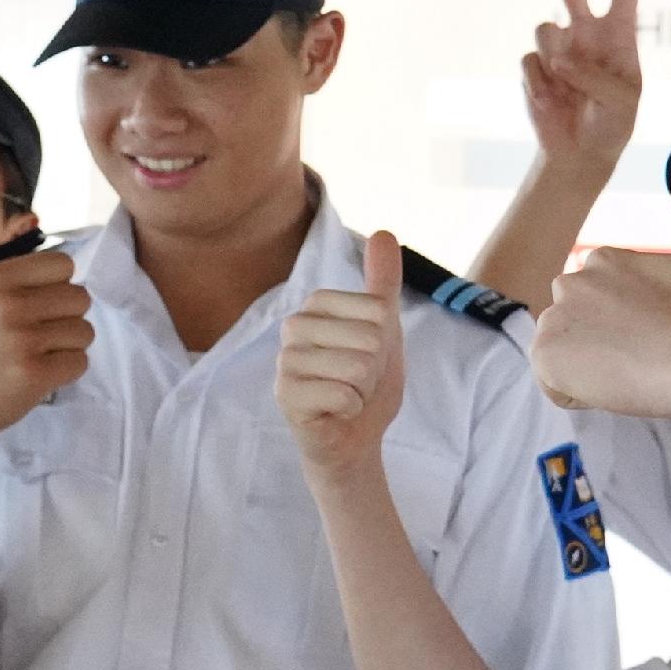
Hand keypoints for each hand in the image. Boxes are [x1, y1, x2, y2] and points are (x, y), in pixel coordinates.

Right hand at [0, 207, 90, 446]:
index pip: (63, 265)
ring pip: (85, 331)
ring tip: (35, 355)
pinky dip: (66, 372)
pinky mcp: (34, 374)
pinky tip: (37, 376)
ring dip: (68, 347)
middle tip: (34, 336)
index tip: (31, 307)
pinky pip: (80, 362)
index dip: (55, 288)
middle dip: (65, 319)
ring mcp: (21, 340)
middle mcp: (7, 304)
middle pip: (80, 297)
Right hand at [277, 230, 407, 475]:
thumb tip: (384, 232)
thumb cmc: (366, 383)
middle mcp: (294, 327)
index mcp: (316, 305)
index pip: (378, 311)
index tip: (368, 358)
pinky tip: (334, 413)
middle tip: (357, 382)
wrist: (354, 437)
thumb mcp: (385, 329)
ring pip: (357, 367)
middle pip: (370, 338)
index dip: (385, 342)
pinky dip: (351, 409)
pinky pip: (341, 395)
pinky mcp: (285, 394)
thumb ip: (383, 282)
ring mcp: (285, 360)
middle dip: (375, 369)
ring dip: (363, 391)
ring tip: (347, 396)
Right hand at [521, 0, 642, 175]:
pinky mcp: (535, 68)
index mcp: (618, 36)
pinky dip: (540, 86)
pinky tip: (552, 104)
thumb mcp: (623, 101)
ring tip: (566, 87)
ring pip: (544, 28)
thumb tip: (558, 57)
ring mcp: (558, 49)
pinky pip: (530, 63)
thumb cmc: (613, 123)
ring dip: (555, 58)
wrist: (580, 153)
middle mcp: (586, 34)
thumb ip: (596, 75)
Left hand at [529, 153, 670, 417]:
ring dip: (592, 370)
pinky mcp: (544, 355)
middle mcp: (570, 282)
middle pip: (580, 330)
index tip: (659, 337)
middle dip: (606, 348)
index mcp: (604, 261)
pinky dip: (579, 392)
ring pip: (566, 356)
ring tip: (633, 373)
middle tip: (647, 359)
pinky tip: (613, 385)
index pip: (603, 308)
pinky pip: (555, 384)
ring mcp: (553, 318)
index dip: (632, 330)